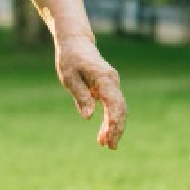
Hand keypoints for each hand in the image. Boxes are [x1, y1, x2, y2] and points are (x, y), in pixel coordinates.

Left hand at [55, 34, 125, 149]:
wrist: (75, 42)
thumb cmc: (70, 58)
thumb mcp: (69, 77)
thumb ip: (80, 95)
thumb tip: (88, 116)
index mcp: (104, 78)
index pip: (114, 103)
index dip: (113, 122)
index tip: (108, 137)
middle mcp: (112, 81)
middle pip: (120, 109)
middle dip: (116, 129)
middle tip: (109, 147)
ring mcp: (112, 84)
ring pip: (118, 109)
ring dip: (114, 127)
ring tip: (105, 144)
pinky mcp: (108, 87)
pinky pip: (113, 106)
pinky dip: (110, 120)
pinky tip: (103, 133)